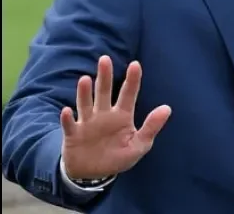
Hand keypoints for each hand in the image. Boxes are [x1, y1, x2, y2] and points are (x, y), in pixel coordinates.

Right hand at [60, 55, 171, 179]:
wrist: (94, 174)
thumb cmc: (118, 156)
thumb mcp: (139, 145)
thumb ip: (151, 127)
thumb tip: (167, 108)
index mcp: (122, 116)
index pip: (128, 94)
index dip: (132, 80)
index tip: (135, 64)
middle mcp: (104, 115)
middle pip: (103, 92)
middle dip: (104, 76)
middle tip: (105, 59)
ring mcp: (88, 123)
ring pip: (85, 104)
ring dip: (84, 93)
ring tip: (85, 79)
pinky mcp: (74, 135)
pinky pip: (70, 125)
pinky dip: (67, 119)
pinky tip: (66, 111)